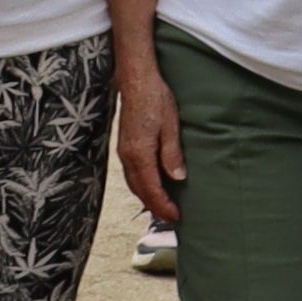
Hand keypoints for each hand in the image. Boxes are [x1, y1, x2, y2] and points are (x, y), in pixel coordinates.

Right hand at [113, 56, 182, 223]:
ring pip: (134, 184)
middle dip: (155, 207)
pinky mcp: (125, 147)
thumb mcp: (170, 126)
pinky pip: (132, 174)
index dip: (163, 205)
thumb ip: (172, 154)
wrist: (136, 81)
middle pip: (140, 191)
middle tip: (171, 219)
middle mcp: (128, 157)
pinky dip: (142, 186)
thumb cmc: (156, 100)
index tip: (177, 216)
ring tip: (163, 208)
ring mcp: (124, 152)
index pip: (151, 189)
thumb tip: (177, 178)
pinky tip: (151, 187)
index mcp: (140, 154)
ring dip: (147, 198)